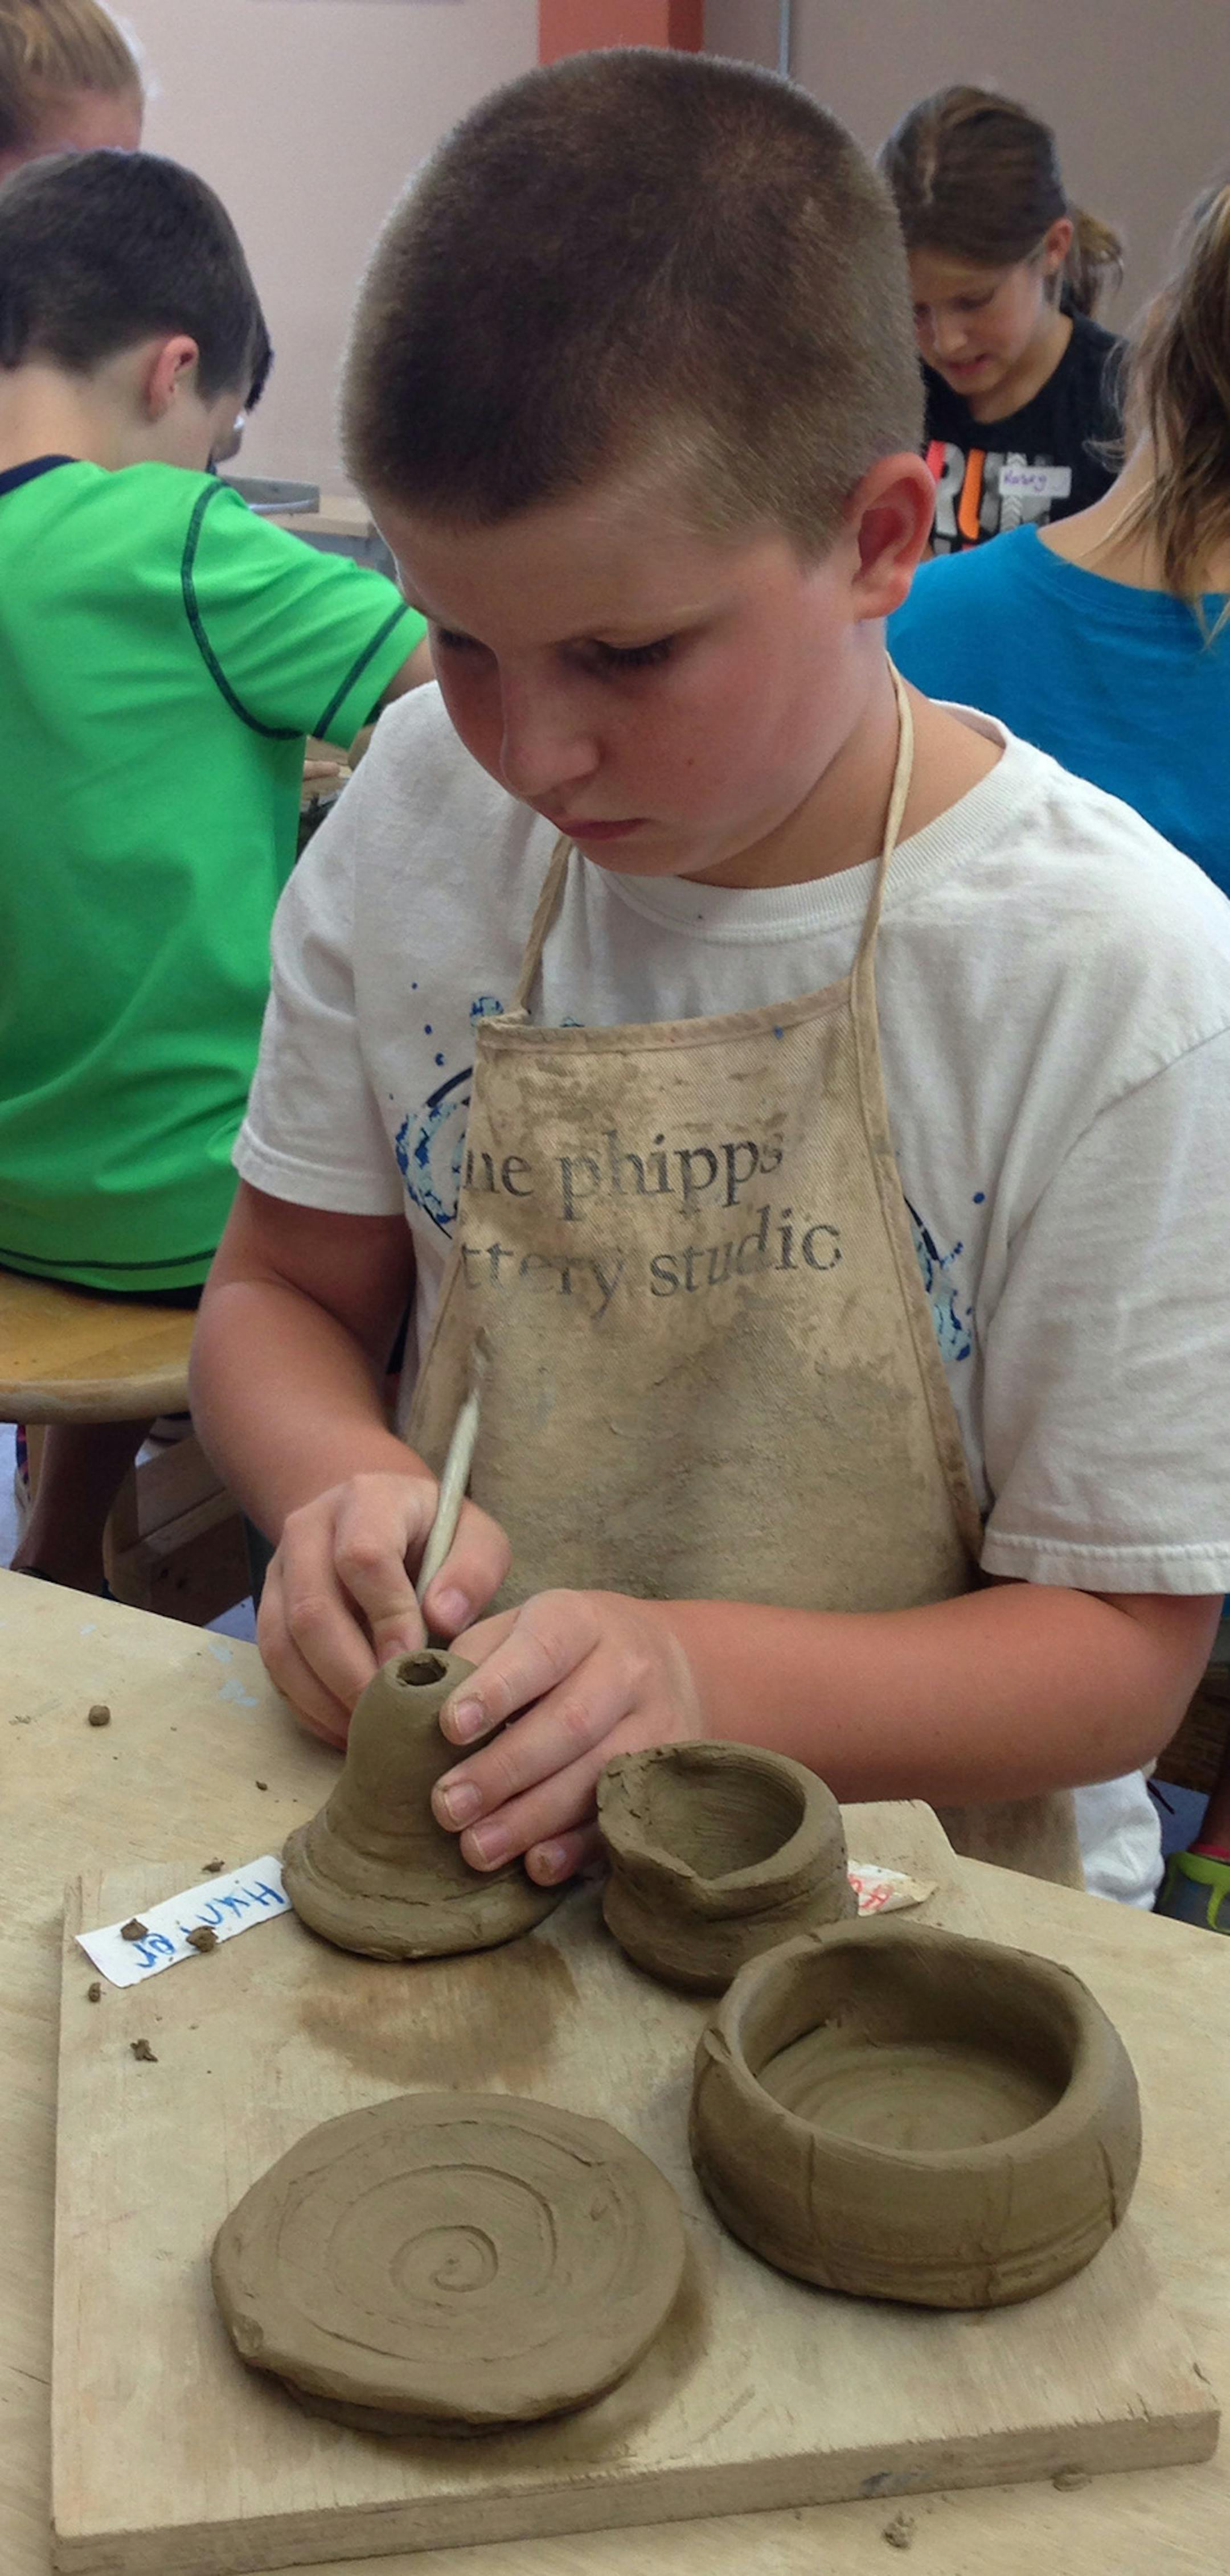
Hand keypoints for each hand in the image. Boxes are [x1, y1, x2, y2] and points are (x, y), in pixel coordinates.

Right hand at [258, 1472, 510, 1745]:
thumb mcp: (475, 1538)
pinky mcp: (269, 1610)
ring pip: (281, 1644)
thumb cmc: (437, 1535)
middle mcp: (308, 1529)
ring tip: (367, 1732)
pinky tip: (344, 1729)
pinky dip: (307, 1705)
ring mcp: (280, 1571)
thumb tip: (442, 1619)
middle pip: (311, 1609)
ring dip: (323, 1698)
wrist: (380, 1521)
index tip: (415, 1664)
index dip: (388, 1617)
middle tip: (389, 1715)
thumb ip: (473, 1571)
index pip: (363, 1558)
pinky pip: (273, 1666)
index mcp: (366, 1500)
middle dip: (350, 1673)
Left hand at [430, 1590, 704, 1885]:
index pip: (540, 1650)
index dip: (496, 1690)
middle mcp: (626, 1667)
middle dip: (503, 1770)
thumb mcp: (520, 1629)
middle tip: (446, 1807)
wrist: (668, 1662)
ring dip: (532, 1819)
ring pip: (597, 1775)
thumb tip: (410, 1699)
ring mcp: (656, 1723)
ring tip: (475, 1849)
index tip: (449, 1727)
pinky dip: (578, 1847)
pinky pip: (622, 1815)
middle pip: (568, 1723)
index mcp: (578, 1620)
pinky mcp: (667, 1773)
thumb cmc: (562, 1652)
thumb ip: (471, 1655)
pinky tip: (536, 1867)